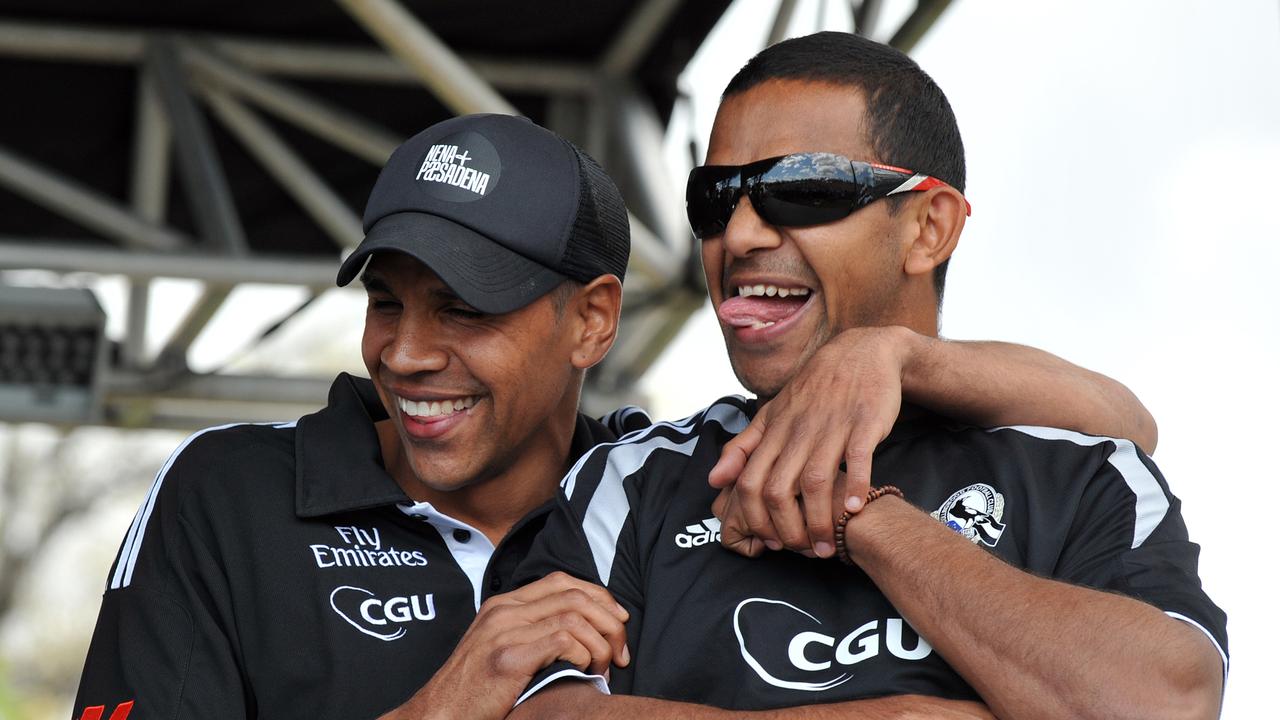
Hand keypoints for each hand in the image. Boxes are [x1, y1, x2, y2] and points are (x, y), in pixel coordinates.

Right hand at [384, 572, 628, 719]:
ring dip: (601, 643)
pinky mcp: (508, 657)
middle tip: (621, 651)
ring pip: (575, 616)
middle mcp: (504, 611)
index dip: (599, 596)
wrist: (441, 713)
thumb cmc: (476, 689)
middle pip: (576, 595)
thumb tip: (580, 629)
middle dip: (610, 621)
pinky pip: (563, 640)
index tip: (618, 619)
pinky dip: (584, 655)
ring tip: (604, 667)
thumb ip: (529, 630)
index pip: (563, 581)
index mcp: (503, 605)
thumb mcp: (499, 647)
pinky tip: (584, 671)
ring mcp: (504, 631)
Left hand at [709, 326, 917, 557]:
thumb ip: (742, 448)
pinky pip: (856, 458)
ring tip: (827, 547)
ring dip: (819, 520)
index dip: (754, 518)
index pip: (750, 482)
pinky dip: (854, 485)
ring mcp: (831, 426)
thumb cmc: (814, 390)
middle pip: (779, 489)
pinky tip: (853, 509)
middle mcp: (797, 431)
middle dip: (786, 529)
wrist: (862, 352)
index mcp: (773, 431)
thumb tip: (713, 480)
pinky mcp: (864, 423)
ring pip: (814, 481)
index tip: (769, 542)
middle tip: (800, 551)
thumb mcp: (772, 413)